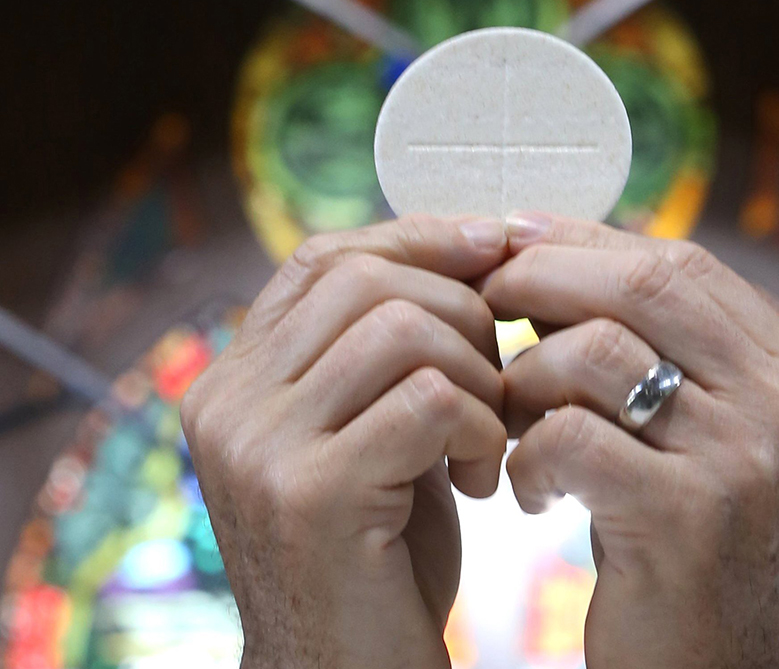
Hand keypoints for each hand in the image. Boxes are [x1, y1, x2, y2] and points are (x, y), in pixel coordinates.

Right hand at [181, 216, 509, 667]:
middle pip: (368, 280)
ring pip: (402, 328)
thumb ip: (388, 353)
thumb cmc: (377, 550)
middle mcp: (230, 401)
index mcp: (238, 377)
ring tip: (489, 438)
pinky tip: (483, 477)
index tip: (492, 246)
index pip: (324, 258)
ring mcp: (258, 445)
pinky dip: (480, 426)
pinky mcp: (309, 494)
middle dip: (464, 313)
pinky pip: (429, 399)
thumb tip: (470, 244)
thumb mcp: (374, 430)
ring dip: (479, 377)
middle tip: (499, 382)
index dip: (415, 237)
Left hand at [482, 212, 778, 668]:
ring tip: (509, 421)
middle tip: (483, 298)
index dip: (587, 241)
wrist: (719, 666)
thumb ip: (652, 351)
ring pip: (598, 352)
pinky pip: (571, 436)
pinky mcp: (689, 516)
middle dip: (544, 277)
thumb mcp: (692, 435)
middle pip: (645, 282)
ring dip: (527, 377)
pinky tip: (528, 493)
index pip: (681, 263)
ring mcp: (747, 458)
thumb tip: (548, 261)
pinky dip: (528, 456)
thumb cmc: (684, 543)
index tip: (516, 237)